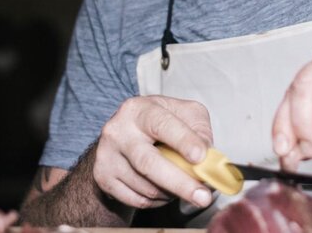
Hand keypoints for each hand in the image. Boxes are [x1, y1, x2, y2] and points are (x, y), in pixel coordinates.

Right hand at [93, 95, 214, 210]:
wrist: (123, 136)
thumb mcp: (183, 113)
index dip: (183, 141)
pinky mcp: (103, 178)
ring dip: (172, 192)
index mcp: (139, 109)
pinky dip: (158, 201)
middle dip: (180, 183)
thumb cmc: (159, 123)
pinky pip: (137, 200)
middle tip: (203, 197)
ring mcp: (107, 155)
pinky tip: (164, 189)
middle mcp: (118, 130)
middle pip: (149, 163)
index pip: (163, 124)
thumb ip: (199, 129)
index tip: (201, 157)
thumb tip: (208, 157)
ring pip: (146, 187)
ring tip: (182, 183)